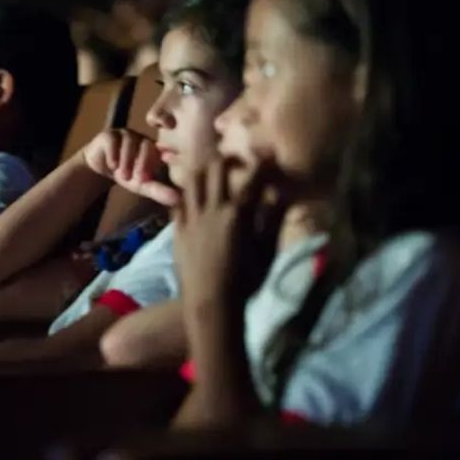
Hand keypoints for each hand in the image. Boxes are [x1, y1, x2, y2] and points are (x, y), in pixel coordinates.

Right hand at [80, 130, 180, 205]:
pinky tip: (112, 166)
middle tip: (140, 179)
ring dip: (127, 160)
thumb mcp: (142, 185)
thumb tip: (177, 200)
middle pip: (147, 145)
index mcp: (154, 147)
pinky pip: (112, 141)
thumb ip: (159, 191)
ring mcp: (124, 135)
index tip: (170, 147)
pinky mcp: (108, 135)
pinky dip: (113, 154)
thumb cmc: (128, 174)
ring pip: (129, 142)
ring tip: (123, 176)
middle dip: (144, 161)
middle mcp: (141, 138)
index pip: (164, 144)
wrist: (101, 168)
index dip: (168, 136)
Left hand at [173, 158, 284, 310]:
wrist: (210, 304)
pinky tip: (194, 201)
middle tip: (236, 161)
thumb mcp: (266, 251)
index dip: (262, 163)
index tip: (268, 154)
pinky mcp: (177, 232)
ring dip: (202, 173)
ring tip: (211, 175)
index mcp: (237, 214)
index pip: (253, 179)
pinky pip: (178, 204)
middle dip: (227, 159)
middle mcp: (212, 210)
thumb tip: (281, 195)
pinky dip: (188, 197)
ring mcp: (191, 220)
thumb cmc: (245, 282)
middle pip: (215, 169)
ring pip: (191, 182)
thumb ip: (273, 220)